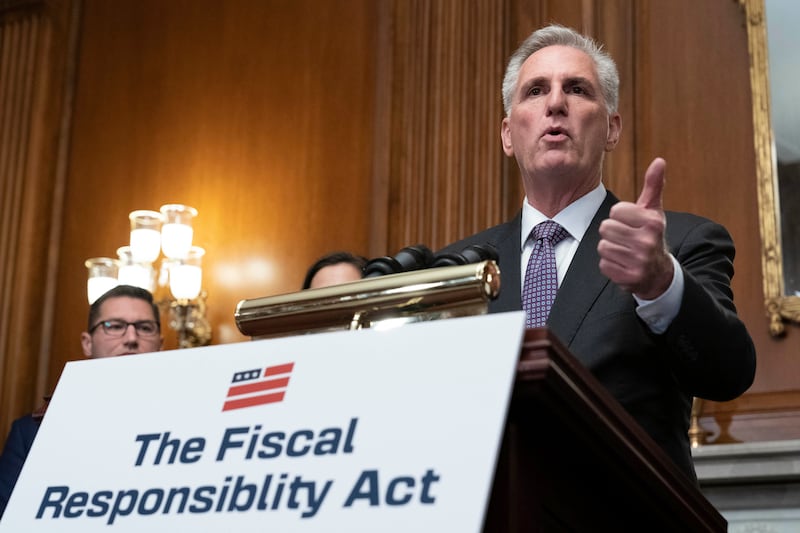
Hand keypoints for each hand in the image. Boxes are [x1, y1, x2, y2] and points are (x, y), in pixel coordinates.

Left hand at [598, 157, 672, 298]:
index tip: (630, 223)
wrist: (659, 273)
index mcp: (653, 222)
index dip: (619, 217)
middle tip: (625, 238)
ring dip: (610, 249)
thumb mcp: (653, 211)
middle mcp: (648, 241)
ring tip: (624, 251)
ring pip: (603, 246)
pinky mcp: (629, 277)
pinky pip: (603, 265)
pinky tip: (623, 264)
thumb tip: (659, 161)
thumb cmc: (651, 235)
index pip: (616, 211)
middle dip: (612, 233)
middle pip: (605, 228)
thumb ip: (653, 186)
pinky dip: (610, 265)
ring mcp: (639, 261)